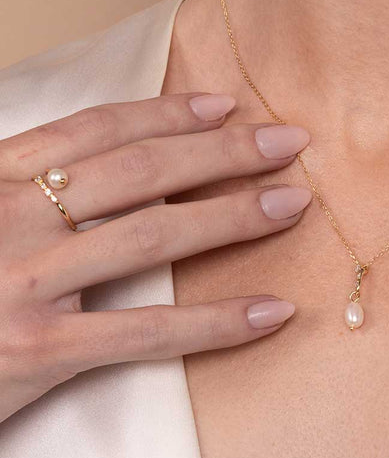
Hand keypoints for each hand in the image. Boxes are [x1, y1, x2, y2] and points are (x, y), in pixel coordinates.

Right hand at [0, 92, 311, 423]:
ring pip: (152, 236)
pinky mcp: (35, 351)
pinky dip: (216, 323)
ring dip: (233, 216)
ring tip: (292, 204)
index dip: (168, 113)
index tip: (227, 106)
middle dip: (222, 151)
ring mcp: (23, 283)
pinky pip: (145, 333)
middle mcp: (9, 218)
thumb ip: (22, 185)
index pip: (96, 131)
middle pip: (139, 170)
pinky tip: (269, 312)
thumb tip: (103, 162)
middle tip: (287, 142)